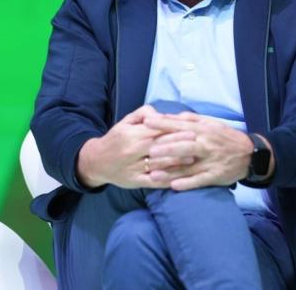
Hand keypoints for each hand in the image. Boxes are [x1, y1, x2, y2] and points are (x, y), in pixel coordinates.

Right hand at [76, 105, 194, 188]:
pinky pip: (153, 181)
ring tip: (194, 158)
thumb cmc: (116, 139)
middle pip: (161, 147)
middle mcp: (133, 151)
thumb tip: (161, 114)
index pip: (157, 131)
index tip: (191, 129)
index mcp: (132, 135)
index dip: (175, 131)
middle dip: (181, 145)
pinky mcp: (135, 182)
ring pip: (159, 165)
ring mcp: (134, 168)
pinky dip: (167, 180)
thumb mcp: (125, 121)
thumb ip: (144, 113)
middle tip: (198, 143)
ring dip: (178, 162)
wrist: (97, 161)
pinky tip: (180, 178)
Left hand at [143, 113, 256, 190]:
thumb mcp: (210, 123)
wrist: (250, 154)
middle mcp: (206, 145)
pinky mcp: (216, 175)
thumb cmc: (225, 137)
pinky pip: (200, 180)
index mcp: (203, 130)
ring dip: (170, 171)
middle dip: (166, 149)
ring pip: (188, 167)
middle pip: (184, 147)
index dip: (163, 124)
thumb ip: (189, 119)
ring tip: (153, 174)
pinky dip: (187, 184)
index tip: (147, 122)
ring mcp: (211, 161)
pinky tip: (174, 187)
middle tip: (149, 151)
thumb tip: (169, 115)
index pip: (180, 126)